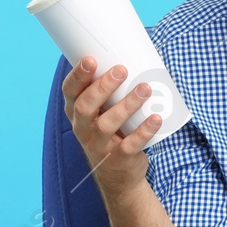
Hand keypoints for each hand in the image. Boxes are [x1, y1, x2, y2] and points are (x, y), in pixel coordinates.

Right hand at [61, 56, 161, 199]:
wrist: (118, 175)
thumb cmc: (111, 132)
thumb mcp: (102, 112)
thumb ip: (109, 89)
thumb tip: (133, 51)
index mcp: (76, 112)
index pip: (70, 91)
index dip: (78, 76)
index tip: (90, 59)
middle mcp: (84, 128)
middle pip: (86, 106)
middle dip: (102, 87)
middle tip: (121, 70)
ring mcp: (100, 145)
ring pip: (109, 123)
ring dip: (127, 104)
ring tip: (144, 89)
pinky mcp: (119, 158)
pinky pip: (131, 144)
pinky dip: (144, 131)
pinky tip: (156, 118)